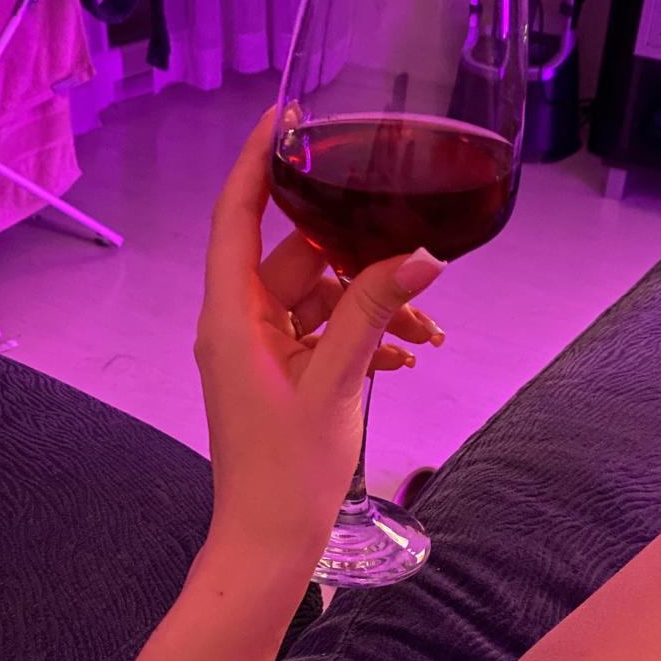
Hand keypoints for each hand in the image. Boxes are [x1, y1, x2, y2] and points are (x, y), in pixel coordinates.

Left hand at [195, 112, 446, 562]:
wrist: (269, 544)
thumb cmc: (285, 472)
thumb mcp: (336, 383)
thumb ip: (375, 312)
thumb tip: (422, 255)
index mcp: (231, 315)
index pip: (237, 213)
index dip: (259, 159)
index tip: (290, 116)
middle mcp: (238, 323)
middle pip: (296, 255)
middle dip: (360, 255)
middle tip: (415, 250)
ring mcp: (260, 351)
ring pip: (320, 298)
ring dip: (373, 304)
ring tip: (429, 327)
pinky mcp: (282, 375)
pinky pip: (324, 334)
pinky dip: (363, 336)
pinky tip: (409, 353)